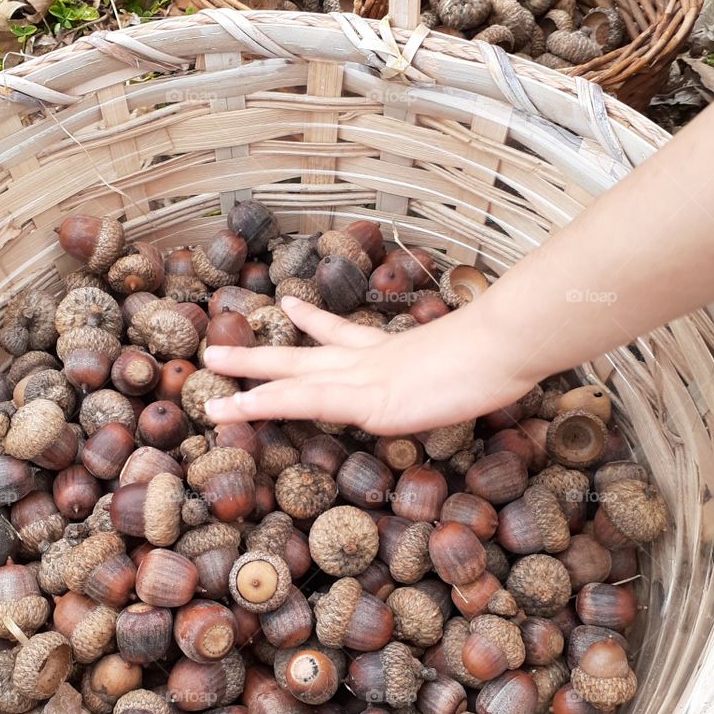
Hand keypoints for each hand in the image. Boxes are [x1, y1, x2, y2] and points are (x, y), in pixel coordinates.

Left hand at [202, 296, 533, 433]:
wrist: (504, 344)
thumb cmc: (502, 354)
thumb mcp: (478, 367)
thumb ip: (462, 371)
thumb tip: (480, 374)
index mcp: (393, 352)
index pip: (345, 335)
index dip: (315, 323)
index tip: (291, 307)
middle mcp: (370, 361)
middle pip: (304, 355)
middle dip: (262, 355)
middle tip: (220, 347)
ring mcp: (364, 380)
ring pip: (292, 376)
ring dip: (248, 375)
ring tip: (209, 368)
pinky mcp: (365, 401)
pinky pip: (303, 402)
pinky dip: (268, 403)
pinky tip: (237, 406)